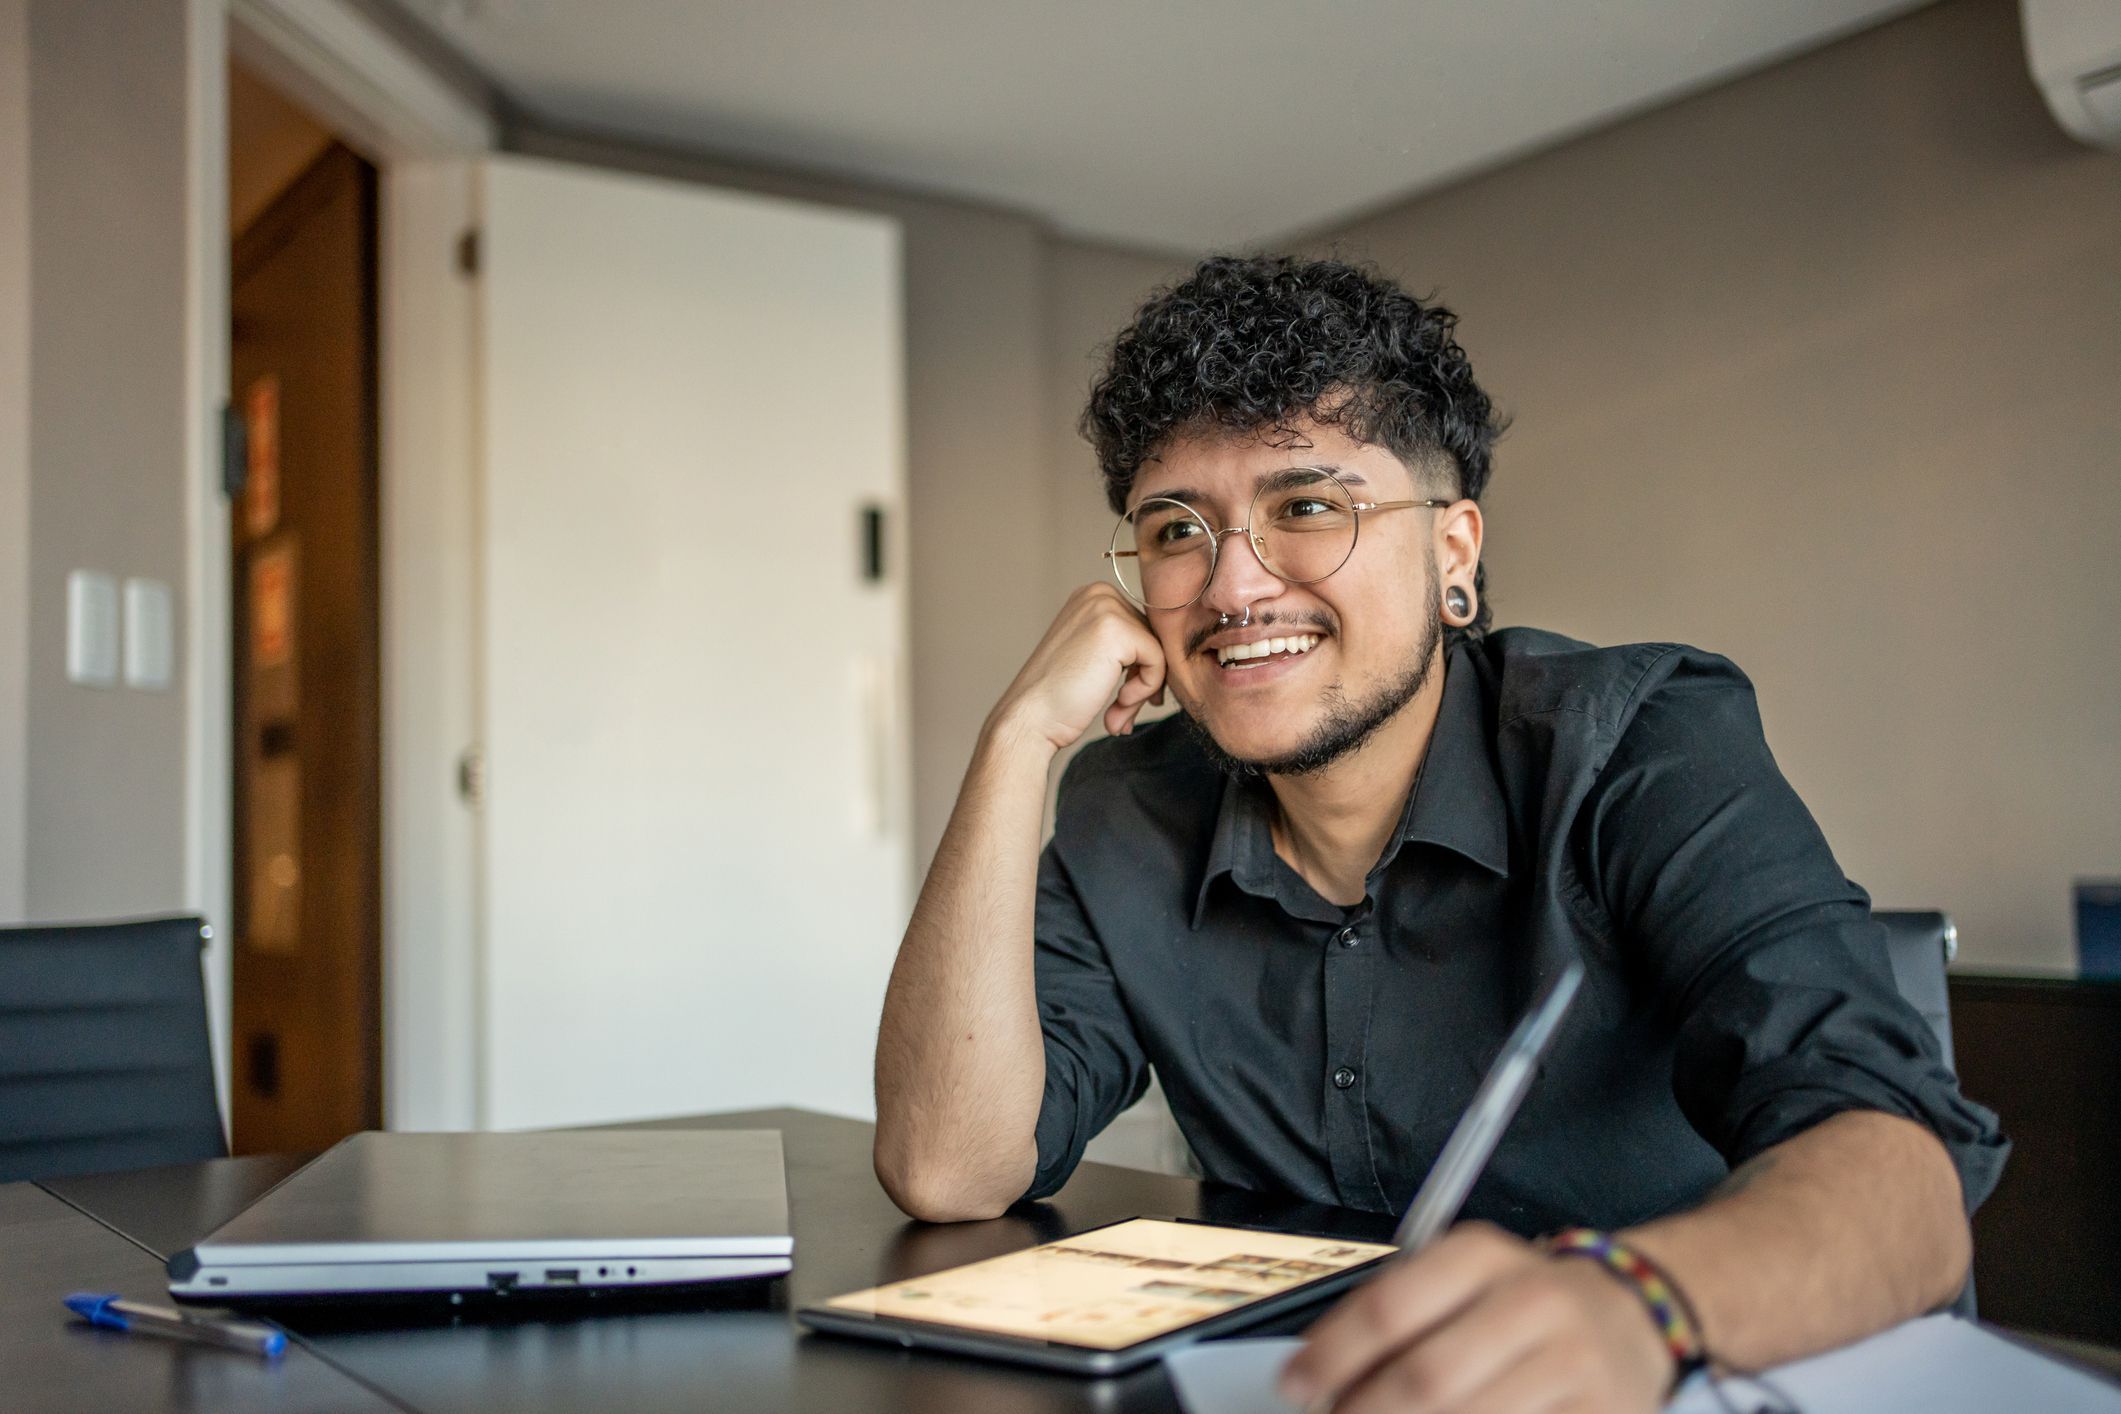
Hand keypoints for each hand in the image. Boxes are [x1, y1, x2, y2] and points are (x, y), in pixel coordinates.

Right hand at [988, 584, 1166, 751]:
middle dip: (1143, 681)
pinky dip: (1144, 691)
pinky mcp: (1117, 630)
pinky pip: (1158, 661)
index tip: (1126, 699)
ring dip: (1143, 691)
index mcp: (1092, 596)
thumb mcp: (1093, 656)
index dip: (1141, 667)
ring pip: (1158, 650)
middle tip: (1122, 713)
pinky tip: (1118, 705)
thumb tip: (1169, 657)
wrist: (1030, 717)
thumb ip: (1125, 647)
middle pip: (1153, 637)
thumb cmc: (1057, 698)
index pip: (1143, 629)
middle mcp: (1099, 592)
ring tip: (1118, 716)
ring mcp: (1107, 608)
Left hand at [1279, 1224, 1675, 1413]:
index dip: (1331, 1355)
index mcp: (1483, 1255)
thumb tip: (1319, 1378)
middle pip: (1425, 1378)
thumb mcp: (1461, 1280)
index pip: (1389, 1307)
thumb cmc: (1518, 1303)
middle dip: (1364, 1413)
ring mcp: (1574, 1365)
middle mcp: (1533, 1303)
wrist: (1632, 1315)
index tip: (1296, 1387)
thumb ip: (1395, 1316)